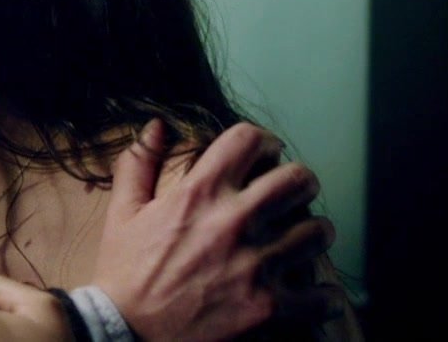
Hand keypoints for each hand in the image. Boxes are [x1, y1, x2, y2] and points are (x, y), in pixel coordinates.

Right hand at [93, 120, 337, 340]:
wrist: (125, 334)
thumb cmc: (125, 274)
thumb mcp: (123, 213)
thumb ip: (138, 164)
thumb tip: (156, 126)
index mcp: (199, 194)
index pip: (250, 140)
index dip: (264, 142)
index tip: (266, 154)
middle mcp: (233, 223)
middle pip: (299, 180)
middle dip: (299, 184)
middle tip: (292, 196)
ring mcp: (256, 266)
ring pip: (319, 232)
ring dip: (312, 236)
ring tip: (300, 243)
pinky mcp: (271, 309)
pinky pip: (324, 295)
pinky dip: (321, 296)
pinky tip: (308, 294)